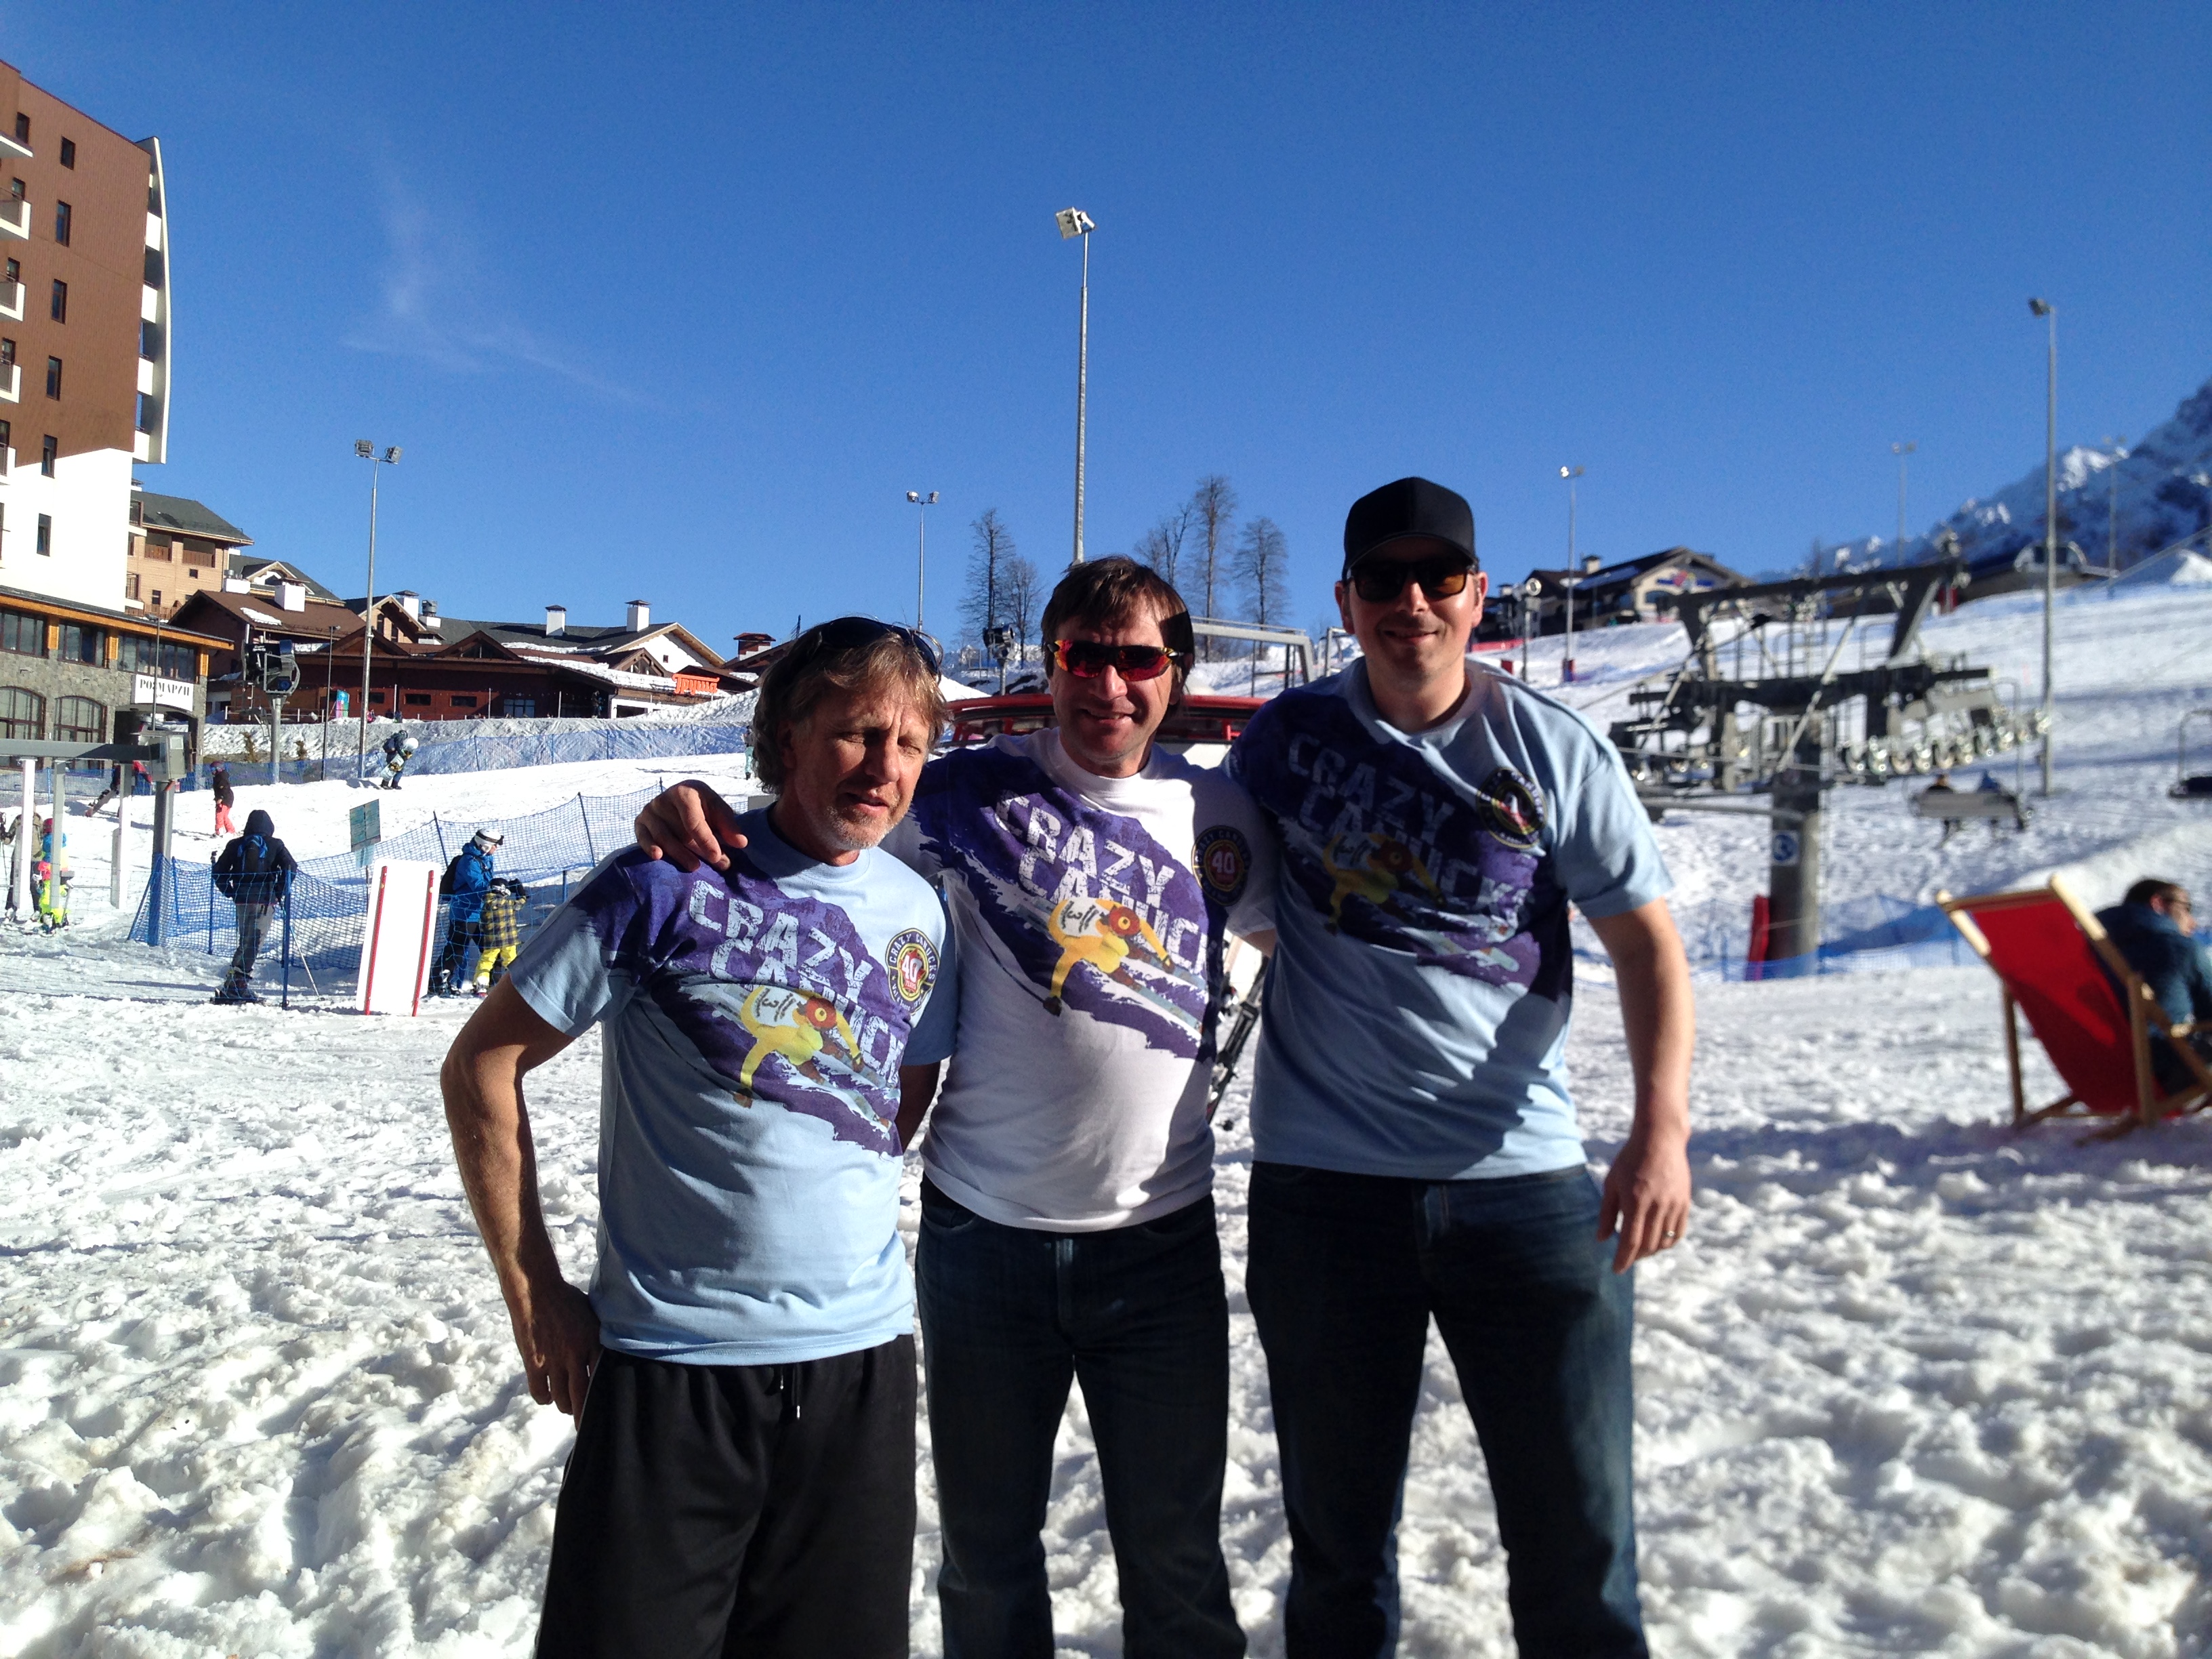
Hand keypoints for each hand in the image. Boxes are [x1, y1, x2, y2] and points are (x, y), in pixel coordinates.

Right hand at [506, 1276, 601, 1415]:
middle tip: (587, 1425)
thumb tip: (618, 1351)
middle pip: (583, 1397)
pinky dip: (545, 1399)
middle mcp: (575, 1355)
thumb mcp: (593, 1315)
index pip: (604, 1378)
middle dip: (586, 1416)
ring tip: (568, 1405)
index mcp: (593, 1342)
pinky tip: (548, 1396)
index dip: (606, 1398)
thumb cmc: (568, 1300)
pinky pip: (540, 1393)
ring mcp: (553, 1361)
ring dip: (566, 1405)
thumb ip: (602, 1335)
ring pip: (561, 1399)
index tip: (609, 1410)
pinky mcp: (533, 1364)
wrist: (536, 1291)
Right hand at [634, 779, 746, 871]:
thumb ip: (729, 826)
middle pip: (680, 831)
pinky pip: (642, 836)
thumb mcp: (718, 812)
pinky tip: (658, 856)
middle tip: (715, 863)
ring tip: (695, 867)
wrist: (681, 801)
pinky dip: (649, 847)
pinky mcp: (640, 822)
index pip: (694, 820)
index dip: (706, 840)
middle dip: (698, 849)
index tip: (717, 856)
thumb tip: (741, 843)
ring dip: (679, 854)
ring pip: (663, 836)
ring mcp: (650, 810)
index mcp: (686, 791)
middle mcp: (664, 799)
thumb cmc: (703, 807)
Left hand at [1596, 1125, 1690, 1273]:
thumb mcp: (1612, 1183)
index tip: (1616, 1270)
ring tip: (1639, 1251)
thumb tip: (1602, 1240)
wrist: (1660, 1139)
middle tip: (1625, 1259)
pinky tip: (1657, 1242)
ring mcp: (1674, 1204)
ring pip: (1664, 1241)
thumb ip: (1607, 1213)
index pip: (1630, 1241)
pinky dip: (1667, 1242)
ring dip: (1651, 1251)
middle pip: (1648, 1245)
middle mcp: (1657, 1205)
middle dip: (1635, 1257)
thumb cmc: (1630, 1159)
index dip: (1623, 1259)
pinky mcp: (1685, 1202)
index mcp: (1636, 1201)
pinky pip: (1678, 1232)